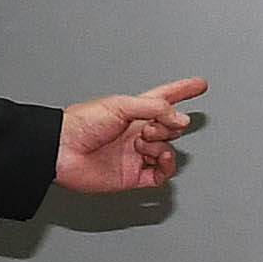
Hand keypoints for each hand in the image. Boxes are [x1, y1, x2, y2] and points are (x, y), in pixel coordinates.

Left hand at [57, 78, 205, 192]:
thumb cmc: (81, 124)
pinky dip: (166, 168)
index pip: (165, 98)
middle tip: (153, 127)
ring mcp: (136, 155)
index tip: (200, 85)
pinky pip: (161, 176)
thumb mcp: (121, 105)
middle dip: (168, 126)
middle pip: (170, 128)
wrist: (63, 151)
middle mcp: (137, 132)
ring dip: (163, 147)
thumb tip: (180, 119)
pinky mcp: (134, 176)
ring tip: (144, 144)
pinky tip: (159, 160)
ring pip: (168, 151)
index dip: (183, 90)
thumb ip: (155, 108)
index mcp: (134, 111)